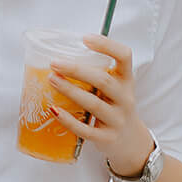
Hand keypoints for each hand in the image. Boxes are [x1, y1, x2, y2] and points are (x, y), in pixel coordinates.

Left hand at [45, 35, 154, 178]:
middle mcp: (125, 99)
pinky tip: (53, 110)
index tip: (85, 38)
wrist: (130, 142)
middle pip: (103, 81)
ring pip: (93, 104)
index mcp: (126, 80)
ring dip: (70, 90)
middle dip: (77, 70)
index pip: (125, 57)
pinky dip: (68, 120)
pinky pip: (86, 130)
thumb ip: (96, 73)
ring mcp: (117, 120)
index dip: (107, 45)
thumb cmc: (114, 107)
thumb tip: (60, 54)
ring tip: (51, 79)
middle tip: (55, 63)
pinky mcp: (107, 139)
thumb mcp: (115, 88)